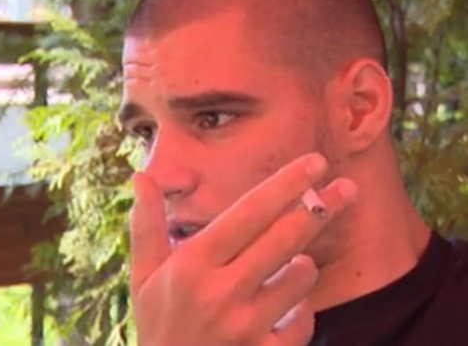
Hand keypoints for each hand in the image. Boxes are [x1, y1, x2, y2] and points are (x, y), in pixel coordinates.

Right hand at [129, 153, 357, 345]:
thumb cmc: (158, 323)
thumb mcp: (144, 274)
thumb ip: (146, 222)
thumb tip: (140, 175)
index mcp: (193, 263)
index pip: (248, 213)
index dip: (285, 184)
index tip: (315, 161)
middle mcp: (222, 291)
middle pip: (286, 238)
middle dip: (321, 208)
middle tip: (347, 188)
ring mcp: (246, 326)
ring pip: (301, 277)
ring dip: (303, 264)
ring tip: (292, 263)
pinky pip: (304, 322)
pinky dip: (302, 312)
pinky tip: (286, 310)